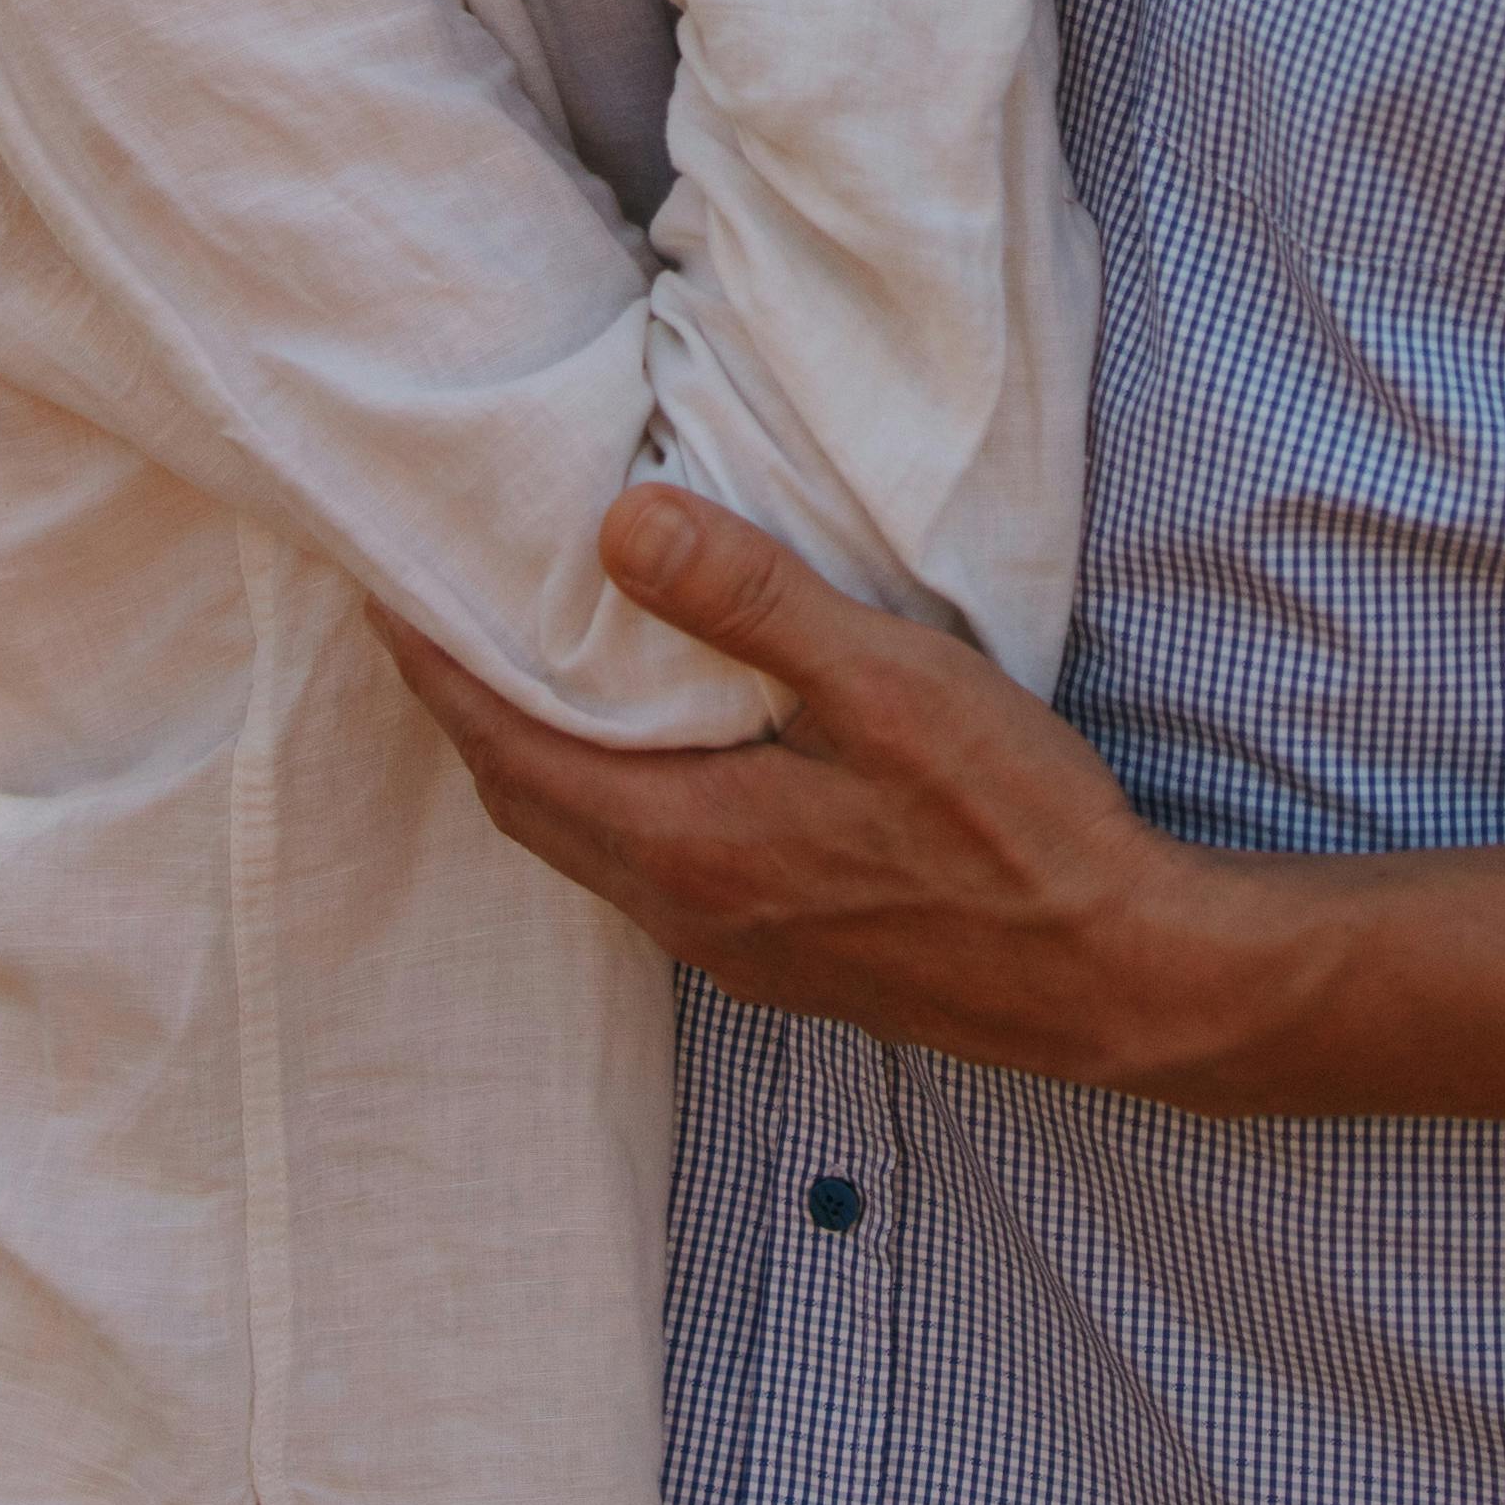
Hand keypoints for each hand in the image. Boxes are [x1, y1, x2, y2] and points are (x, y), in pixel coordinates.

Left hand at [379, 486, 1309, 1101]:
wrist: (1122, 981)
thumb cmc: (1018, 830)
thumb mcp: (891, 686)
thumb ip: (754, 603)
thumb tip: (617, 523)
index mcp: (689, 843)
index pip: (507, 746)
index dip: (434, 668)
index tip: (382, 588)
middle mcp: (688, 911)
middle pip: (527, 803)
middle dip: (466, 709)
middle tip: (432, 615)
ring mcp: (737, 949)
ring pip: (588, 845)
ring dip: (537, 759)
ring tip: (525, 667)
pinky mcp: (788, 959)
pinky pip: (649, 871)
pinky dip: (610, 799)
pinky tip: (653, 756)